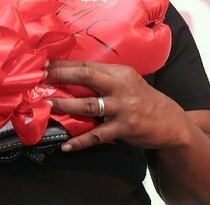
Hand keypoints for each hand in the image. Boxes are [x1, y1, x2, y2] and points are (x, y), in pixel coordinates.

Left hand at [44, 60, 192, 151]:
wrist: (170, 122)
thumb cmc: (142, 100)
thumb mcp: (126, 82)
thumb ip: (103, 79)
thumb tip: (69, 76)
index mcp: (119, 72)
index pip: (86, 64)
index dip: (63, 64)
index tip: (42, 62)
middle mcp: (120, 86)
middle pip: (85, 76)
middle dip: (60, 76)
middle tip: (38, 77)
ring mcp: (122, 108)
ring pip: (88, 105)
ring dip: (65, 105)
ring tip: (47, 106)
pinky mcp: (124, 128)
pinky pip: (97, 135)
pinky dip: (80, 142)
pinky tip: (66, 146)